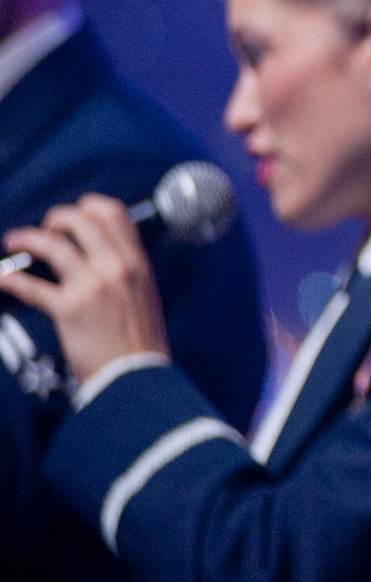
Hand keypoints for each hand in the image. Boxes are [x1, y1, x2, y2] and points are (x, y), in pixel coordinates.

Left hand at [0, 195, 169, 384]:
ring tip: (14, 242)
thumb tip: (101, 254)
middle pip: (82, 221)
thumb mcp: (145, 294)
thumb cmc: (140, 340)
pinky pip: (31, 286)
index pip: (114, 213)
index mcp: (137, 263)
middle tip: (45, 230)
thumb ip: (127, 270)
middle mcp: (116, 267)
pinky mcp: (69, 308)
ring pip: (54, 246)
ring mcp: (92, 286)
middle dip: (56, 219)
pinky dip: (11, 279)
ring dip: (27, 239)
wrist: (136, 375)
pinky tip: (3, 278)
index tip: (75, 214)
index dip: (89, 206)